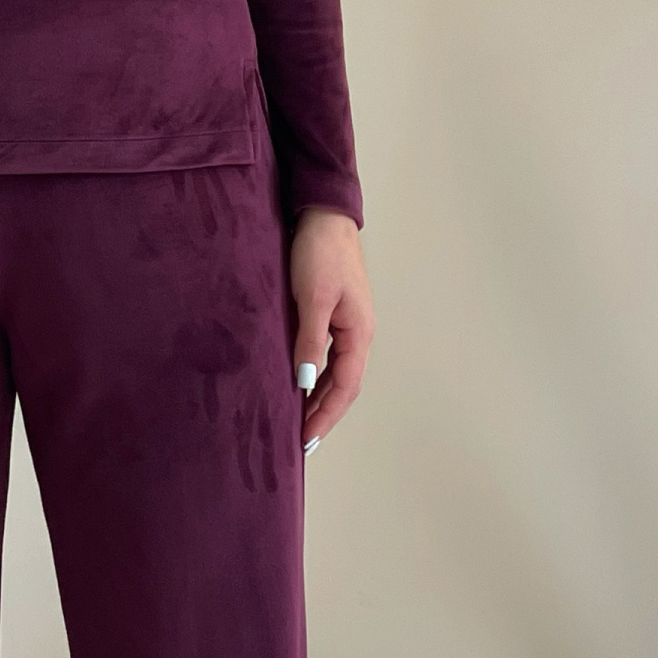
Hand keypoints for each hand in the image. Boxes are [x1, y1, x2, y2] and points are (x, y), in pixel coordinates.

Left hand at [290, 208, 371, 447]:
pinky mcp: (333, 314)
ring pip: (335, 373)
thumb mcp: (312, 298)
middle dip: (323, 414)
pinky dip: (314, 375)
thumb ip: (310, 341)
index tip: (305, 439)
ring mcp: (347, 324)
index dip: (325, 416)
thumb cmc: (320, 252)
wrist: (323, 215)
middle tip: (300, 442)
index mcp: (359, 333)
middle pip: (343, 386)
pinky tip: (298, 384)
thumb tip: (305, 383)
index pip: (345, 388)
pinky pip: (327, 356)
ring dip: (319, 398)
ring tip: (298, 422)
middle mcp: (357, 333)